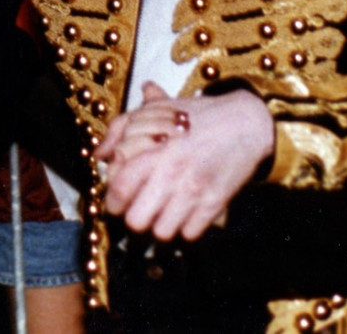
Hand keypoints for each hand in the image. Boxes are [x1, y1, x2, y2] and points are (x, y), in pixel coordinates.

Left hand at [97, 83, 274, 241]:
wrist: (246, 122)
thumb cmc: (199, 117)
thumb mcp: (157, 112)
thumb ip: (122, 128)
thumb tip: (100, 153)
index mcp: (155, 150)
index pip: (119, 190)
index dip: (113, 200)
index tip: (118, 201)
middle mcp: (173, 173)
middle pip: (136, 220)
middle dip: (137, 216)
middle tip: (143, 207)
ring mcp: (195, 191)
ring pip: (162, 232)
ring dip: (162, 224)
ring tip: (166, 210)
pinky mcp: (215, 203)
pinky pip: (190, 234)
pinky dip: (187, 227)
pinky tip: (188, 212)